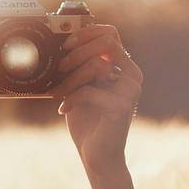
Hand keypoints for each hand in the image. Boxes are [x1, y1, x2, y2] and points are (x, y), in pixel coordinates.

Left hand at [49, 24, 142, 177]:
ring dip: (70, 78)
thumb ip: (79, 66)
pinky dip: (71, 99)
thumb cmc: (87, 121)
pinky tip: (63, 110)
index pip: (110, 33)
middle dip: (77, 51)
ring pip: (97, 65)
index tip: (66, 44)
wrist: (98, 156)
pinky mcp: (121, 107)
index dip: (87, 32)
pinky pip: (89, 91)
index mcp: (123, 67)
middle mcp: (132, 75)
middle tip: (60, 66)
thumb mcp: (80, 87)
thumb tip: (61, 43)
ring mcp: (129, 90)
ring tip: (57, 92)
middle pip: (107, 42)